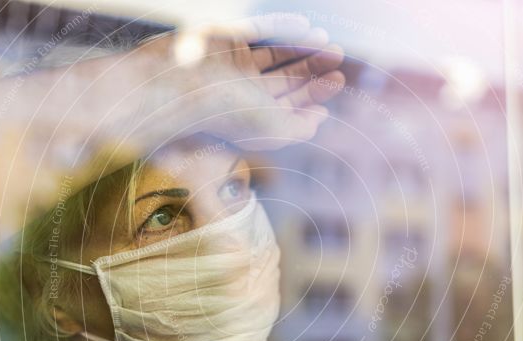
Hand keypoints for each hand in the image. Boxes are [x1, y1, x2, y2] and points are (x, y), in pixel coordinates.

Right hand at [146, 14, 345, 149]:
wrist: (183, 89)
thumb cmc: (229, 116)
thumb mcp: (276, 131)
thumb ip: (302, 127)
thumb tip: (320, 117)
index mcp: (251, 118)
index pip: (289, 105)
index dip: (315, 93)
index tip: (338, 80)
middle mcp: (243, 93)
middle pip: (285, 79)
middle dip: (313, 69)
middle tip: (339, 57)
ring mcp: (233, 66)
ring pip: (274, 54)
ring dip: (302, 49)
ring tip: (328, 44)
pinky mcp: (225, 41)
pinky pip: (257, 31)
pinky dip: (281, 28)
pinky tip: (305, 28)